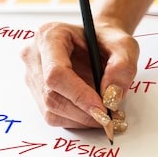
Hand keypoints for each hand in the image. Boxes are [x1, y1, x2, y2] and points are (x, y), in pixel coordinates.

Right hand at [20, 20, 138, 131]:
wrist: (99, 42)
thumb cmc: (108, 39)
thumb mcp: (124, 45)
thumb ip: (123, 67)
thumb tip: (111, 95)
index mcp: (50, 36)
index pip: (56, 73)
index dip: (79, 95)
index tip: (102, 109)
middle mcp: (34, 55)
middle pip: (51, 95)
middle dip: (83, 112)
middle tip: (109, 118)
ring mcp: (33, 75)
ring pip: (51, 110)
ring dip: (81, 119)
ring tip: (105, 115)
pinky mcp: (38, 91)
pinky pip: (53, 115)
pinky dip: (76, 120)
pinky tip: (92, 113)